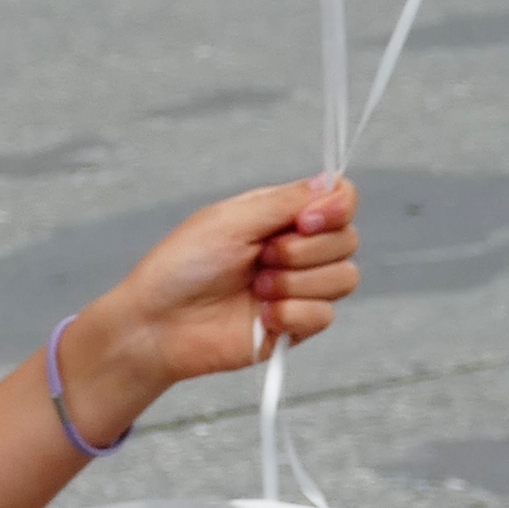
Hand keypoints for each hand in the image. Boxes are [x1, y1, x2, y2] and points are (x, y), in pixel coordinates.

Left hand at [57, 178, 360, 445]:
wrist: (161, 323)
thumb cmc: (183, 265)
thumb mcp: (231, 221)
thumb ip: (285, 203)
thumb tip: (329, 182)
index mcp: (279, 214)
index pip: (339, 199)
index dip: (335, 208)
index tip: (306, 221)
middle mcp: (296, 247)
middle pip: (347, 239)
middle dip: (304, 250)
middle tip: (261, 256)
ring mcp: (299, 287)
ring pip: (344, 278)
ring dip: (296, 283)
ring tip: (256, 287)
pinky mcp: (297, 325)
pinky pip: (325, 316)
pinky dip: (292, 314)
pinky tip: (261, 316)